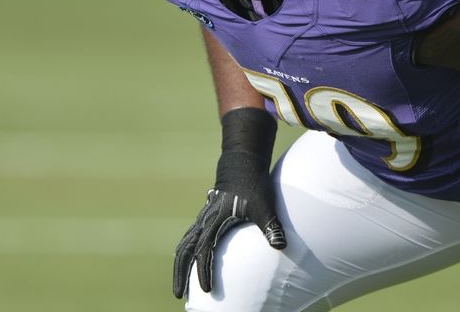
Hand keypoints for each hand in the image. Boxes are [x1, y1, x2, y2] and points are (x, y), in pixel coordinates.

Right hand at [172, 154, 286, 298]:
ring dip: (180, 265)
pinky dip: (184, 252)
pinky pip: (189, 238)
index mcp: (216, 220)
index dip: (204, 271)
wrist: (243, 164)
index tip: (206, 289)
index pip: (204, 251)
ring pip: (184, 244)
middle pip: (185, 251)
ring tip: (180, 286)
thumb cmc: (254, 184)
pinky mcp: (206, 217)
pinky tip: (188, 262)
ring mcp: (203, 218)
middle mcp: (205, 220)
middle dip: (180, 273)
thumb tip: (281, 246)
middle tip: (179, 295)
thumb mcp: (264, 205)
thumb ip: (271, 225)